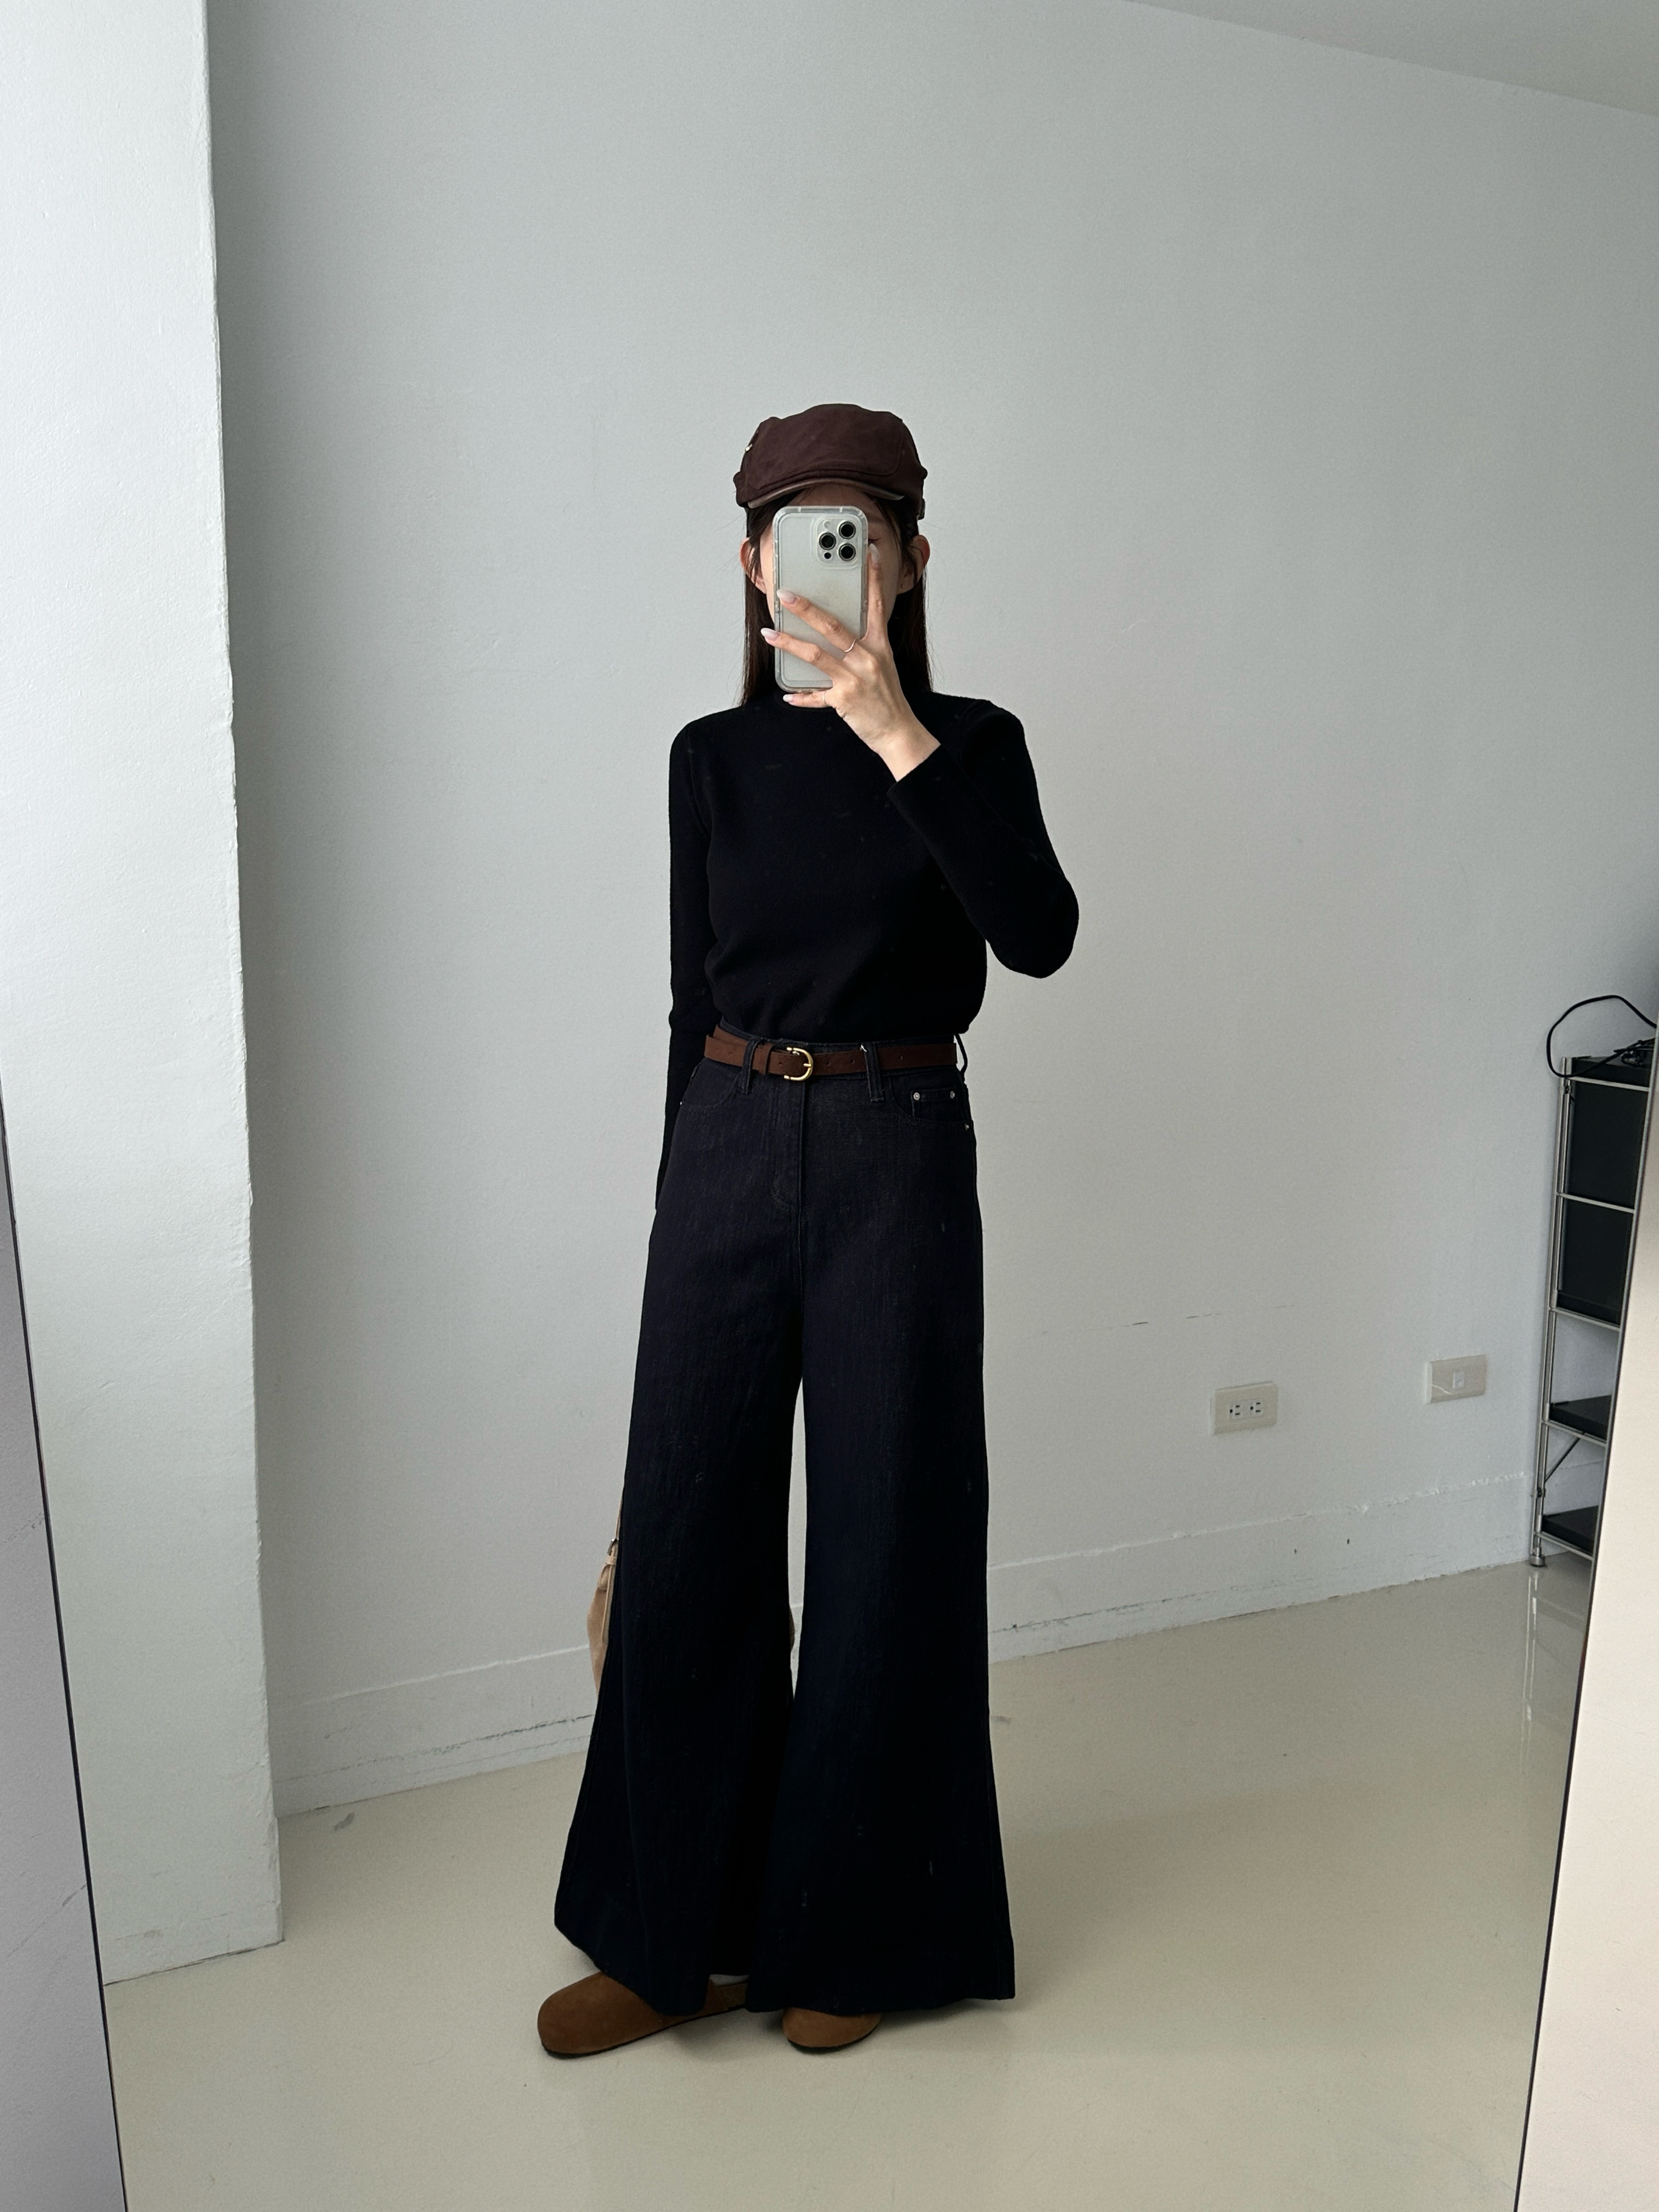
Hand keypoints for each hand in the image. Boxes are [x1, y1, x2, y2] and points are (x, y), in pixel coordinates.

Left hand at [761, 545, 939, 780]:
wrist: (898, 731)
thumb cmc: (887, 697)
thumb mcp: (882, 665)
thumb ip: (862, 647)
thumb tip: (834, 635)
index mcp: (880, 646)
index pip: (876, 606)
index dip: (872, 579)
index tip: (868, 554)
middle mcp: (867, 659)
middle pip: (832, 626)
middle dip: (806, 608)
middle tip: (786, 595)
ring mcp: (855, 679)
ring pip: (815, 655)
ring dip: (789, 643)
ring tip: (770, 634)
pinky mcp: (843, 701)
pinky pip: (816, 695)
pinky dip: (801, 695)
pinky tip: (787, 693)